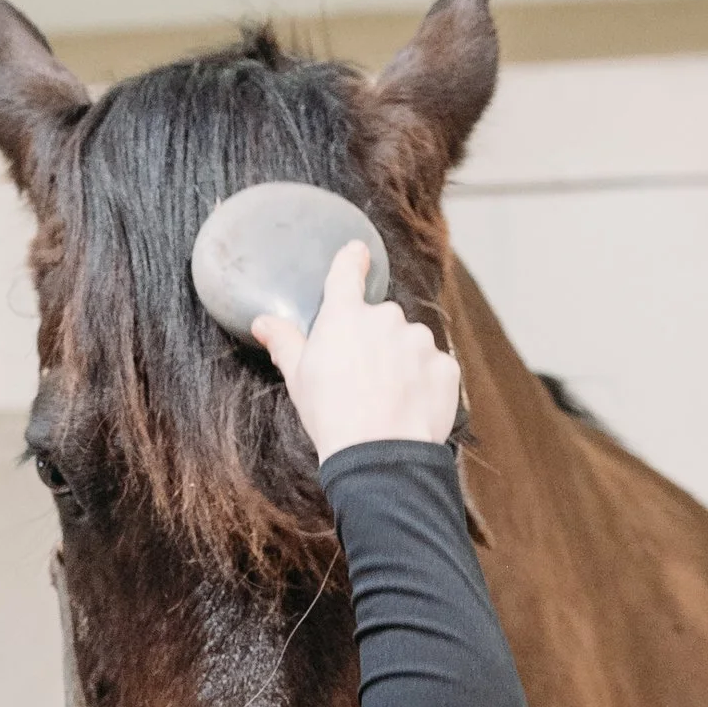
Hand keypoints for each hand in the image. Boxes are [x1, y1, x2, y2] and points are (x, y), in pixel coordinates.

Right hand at [254, 240, 459, 462]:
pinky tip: (408, 406)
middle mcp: (386, 318)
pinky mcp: (445, 366)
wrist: (380, 454)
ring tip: (386, 397)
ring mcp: (420, 341)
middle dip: (374, 341)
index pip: (347, 273)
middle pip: (381, 319)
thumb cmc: (332, 415)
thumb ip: (285, 342)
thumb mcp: (298, 378)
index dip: (352, 260)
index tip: (357, 252)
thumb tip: (262, 322)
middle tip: (361, 376)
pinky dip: (424, 382)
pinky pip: (433, 367)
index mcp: (345, 316)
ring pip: (410, 343)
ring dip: (401, 361)